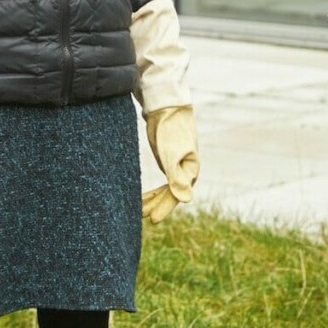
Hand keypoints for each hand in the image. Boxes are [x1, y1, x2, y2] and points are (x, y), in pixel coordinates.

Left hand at [141, 105, 198, 223]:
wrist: (167, 107)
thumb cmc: (170, 129)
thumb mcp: (171, 154)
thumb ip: (176, 177)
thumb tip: (185, 200)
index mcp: (190, 171)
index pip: (176, 195)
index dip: (164, 208)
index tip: (152, 220)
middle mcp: (185, 172)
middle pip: (170, 195)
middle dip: (155, 206)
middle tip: (139, 216)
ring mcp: (176, 168)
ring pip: (165, 190)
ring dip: (153, 200)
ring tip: (137, 210)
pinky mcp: (167, 163)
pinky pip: (162, 183)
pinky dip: (152, 191)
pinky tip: (143, 198)